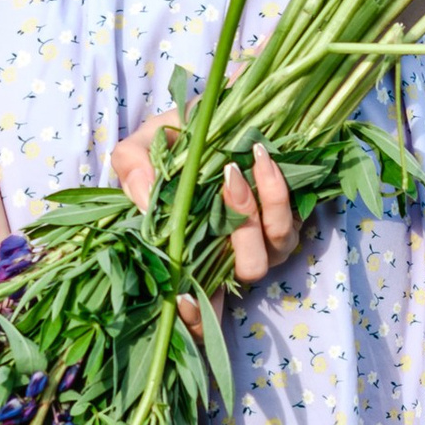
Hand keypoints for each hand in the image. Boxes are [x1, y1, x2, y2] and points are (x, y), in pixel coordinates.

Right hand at [110, 126, 299, 309]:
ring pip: (264, 254)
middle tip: (217, 188)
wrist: (226, 101)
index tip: (184, 307)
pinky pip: (286, 222)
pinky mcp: (292, 217)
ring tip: (231, 170)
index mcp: (191, 251)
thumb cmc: (180, 136)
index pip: (197, 306)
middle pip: (237, 278)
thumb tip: (145, 200)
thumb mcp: (142, 147)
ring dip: (248, 213)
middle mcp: (229, 253)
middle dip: (230, 242)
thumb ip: (133, 170)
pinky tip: (258, 158)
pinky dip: (273, 190)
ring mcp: (263, 240)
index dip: (195, 322)